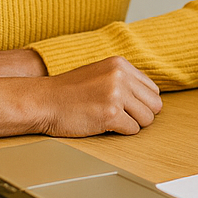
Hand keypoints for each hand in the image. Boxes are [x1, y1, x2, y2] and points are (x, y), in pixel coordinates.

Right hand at [0, 57, 162, 138]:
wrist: (43, 101)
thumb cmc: (68, 91)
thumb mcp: (100, 73)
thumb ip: (123, 79)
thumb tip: (148, 96)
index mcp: (120, 64)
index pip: (152, 88)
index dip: (142, 102)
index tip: (129, 108)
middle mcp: (121, 76)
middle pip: (154, 104)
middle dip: (142, 114)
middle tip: (124, 118)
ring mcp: (116, 94)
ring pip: (147, 119)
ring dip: (133, 124)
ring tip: (114, 121)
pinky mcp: (110, 114)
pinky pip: (133, 130)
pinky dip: (122, 132)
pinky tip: (106, 126)